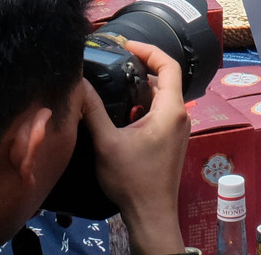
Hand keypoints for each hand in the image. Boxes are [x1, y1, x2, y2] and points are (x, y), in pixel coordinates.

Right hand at [81, 39, 188, 253]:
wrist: (151, 214)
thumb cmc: (132, 180)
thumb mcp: (107, 142)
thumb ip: (93, 111)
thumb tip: (80, 85)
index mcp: (171, 110)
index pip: (169, 65)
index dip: (149, 50)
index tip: (127, 45)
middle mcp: (180, 115)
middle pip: (166, 79)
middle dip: (142, 67)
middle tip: (117, 61)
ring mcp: (178, 129)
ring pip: (163, 97)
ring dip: (142, 88)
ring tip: (115, 83)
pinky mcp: (172, 140)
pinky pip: (161, 112)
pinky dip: (145, 104)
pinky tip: (123, 111)